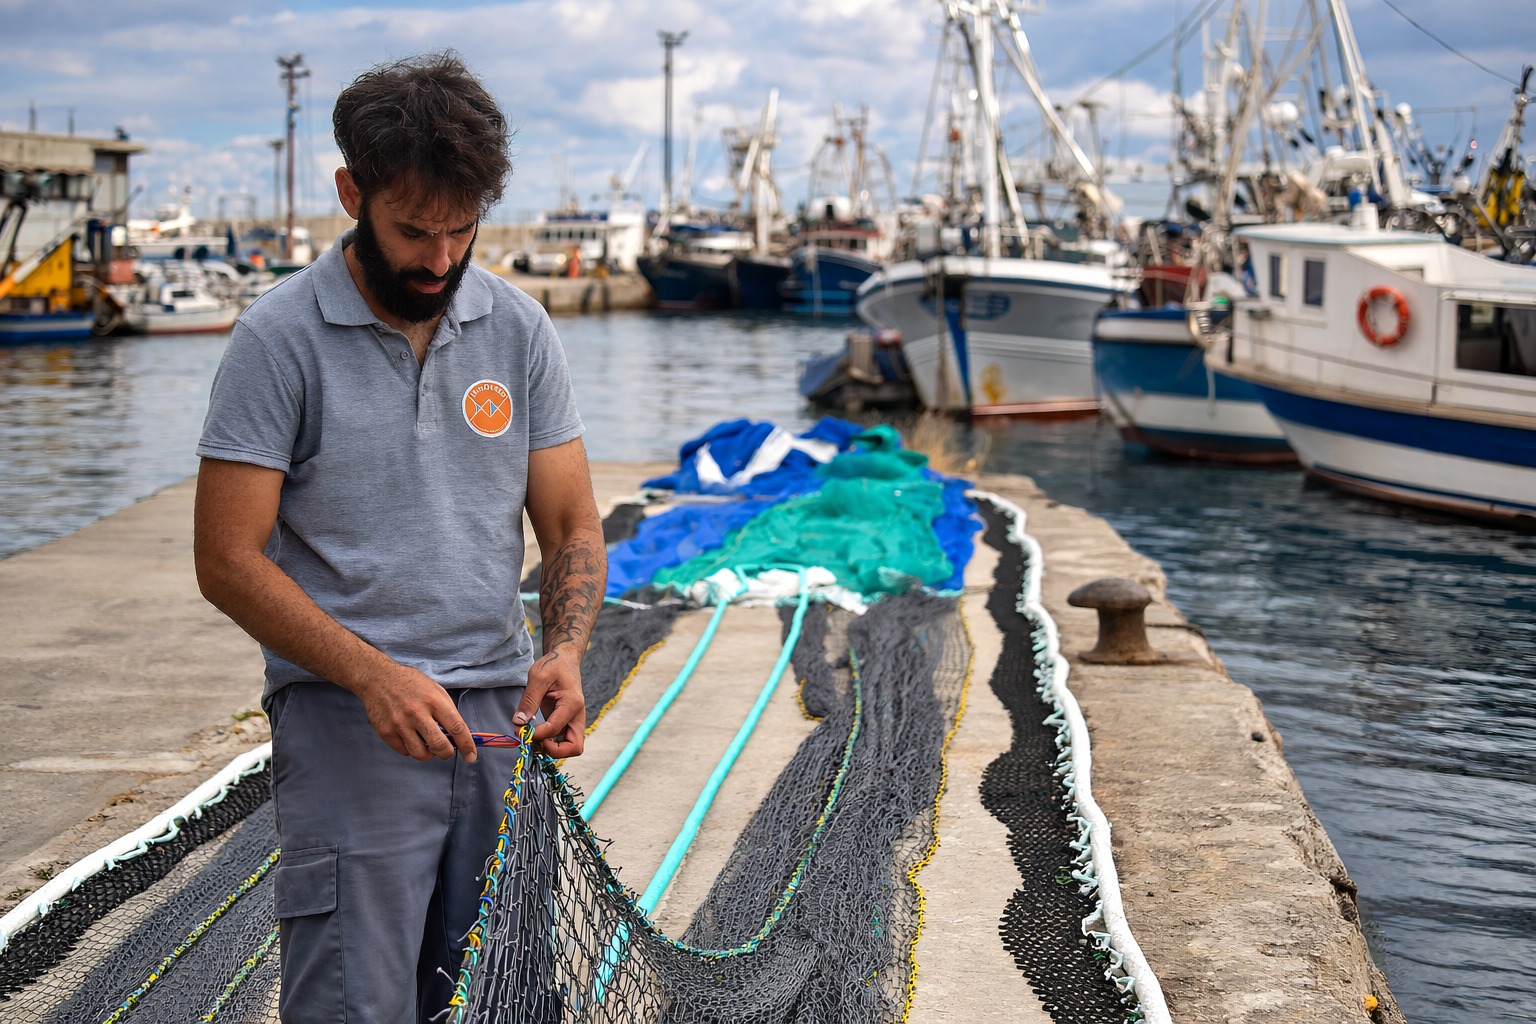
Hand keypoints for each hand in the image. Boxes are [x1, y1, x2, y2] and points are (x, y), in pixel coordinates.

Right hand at [354, 662, 476, 762]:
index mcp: (434, 700)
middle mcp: (417, 713)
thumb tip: (458, 734)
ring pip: (420, 754)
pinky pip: (404, 751)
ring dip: (428, 754)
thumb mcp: (434, 689)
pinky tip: (411, 738)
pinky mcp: (386, 731)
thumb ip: (447, 710)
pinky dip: (411, 749)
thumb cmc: (411, 684)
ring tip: (427, 745)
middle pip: (439, 745)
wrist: (378, 678)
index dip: (466, 745)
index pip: (456, 727)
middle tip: (447, 751)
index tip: (471, 756)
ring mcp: (400, 723)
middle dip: (447, 753)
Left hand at [516, 647, 585, 757]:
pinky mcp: (568, 722)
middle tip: (534, 741)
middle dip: (553, 750)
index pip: (555, 729)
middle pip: (574, 747)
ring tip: (532, 738)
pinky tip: (536, 735)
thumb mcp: (537, 677)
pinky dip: (551, 744)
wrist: (565, 659)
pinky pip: (563, 741)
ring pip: (570, 747)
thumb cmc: (553, 665)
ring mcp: (574, 720)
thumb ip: (529, 701)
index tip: (520, 730)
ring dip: (551, 749)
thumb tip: (518, 723)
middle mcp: (577, 715)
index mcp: (572, 703)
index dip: (536, 734)